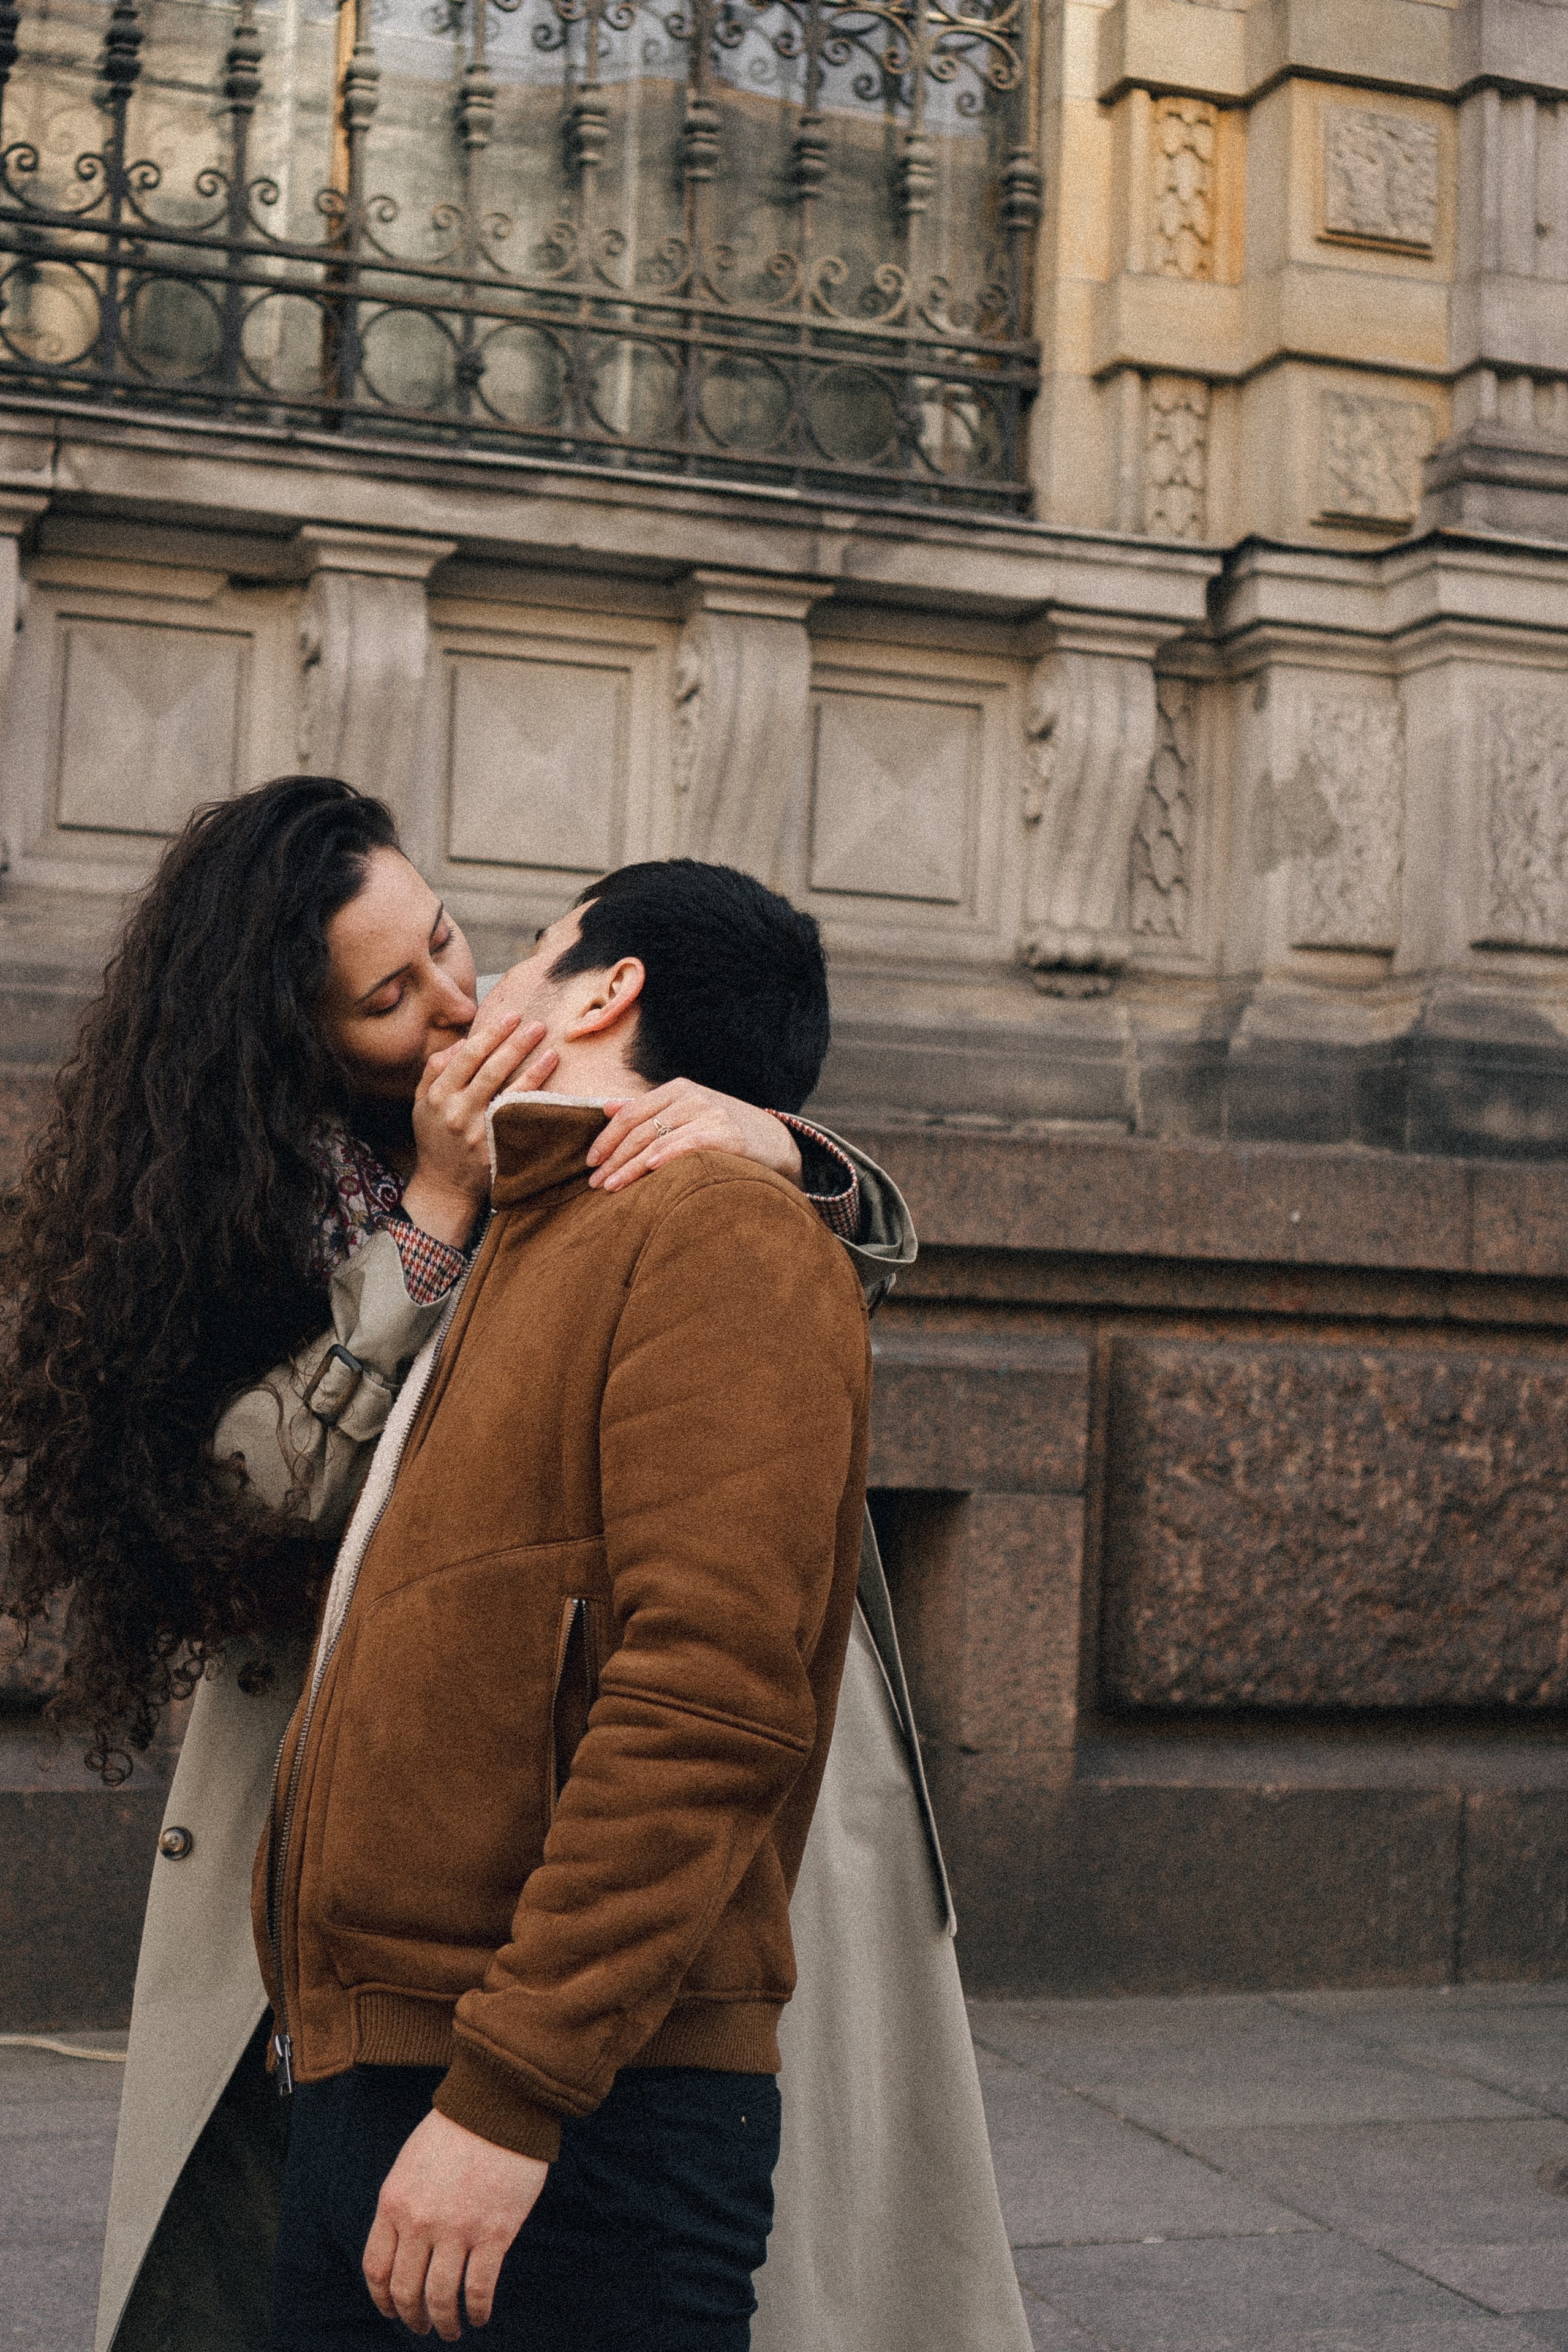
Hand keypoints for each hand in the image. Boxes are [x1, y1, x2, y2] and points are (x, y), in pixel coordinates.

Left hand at [363, 2108, 547, 2338]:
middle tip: (423, 2327)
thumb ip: (401, 2204)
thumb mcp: (410, 2163)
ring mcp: (457, 2230)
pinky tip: (480, 2316)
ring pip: (441, 2298)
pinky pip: (478, 2289)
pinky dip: (477, 2312)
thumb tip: (401, 2245)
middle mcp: (420, 2222)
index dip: (382, 2299)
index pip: (377, 2268)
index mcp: (394, 2203)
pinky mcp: (494, 2234)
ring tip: (451, 2331)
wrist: (499, 2104)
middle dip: (412, 2318)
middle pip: (406, 2292)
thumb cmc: (456, 2128)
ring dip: (444, 2324)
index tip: (392, 2310)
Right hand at [402, 1019, 558, 1246]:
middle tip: (537, 1025)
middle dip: (515, 1045)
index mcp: (439, 1096)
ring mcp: (479, 1134)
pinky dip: (536, 1104)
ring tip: (552, 1052)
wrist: (444, 1185)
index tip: (510, 1016)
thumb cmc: (435, 1137)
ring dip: (533, 1071)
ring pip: (509, 1095)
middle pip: (491, 1071)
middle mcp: (458, 1113)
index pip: (467, 1057)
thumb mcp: (423, 1102)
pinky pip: (520, 1122)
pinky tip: (552, 1089)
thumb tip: (460, 1042)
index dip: (490, 1034)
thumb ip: (435, 1070)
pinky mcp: (497, 1150)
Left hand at [587, 1080, 803, 1193]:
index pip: (630, 1113)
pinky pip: (691, 1144)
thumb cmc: (721, 1129)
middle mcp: (692, 1097)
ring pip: (659, 1140)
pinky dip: (669, 1156)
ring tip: (612, 1187)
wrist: (774, 1140)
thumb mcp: (685, 1111)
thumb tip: (607, 1107)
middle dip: (614, 1158)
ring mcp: (711, 1114)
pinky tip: (651, 1169)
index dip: (607, 1137)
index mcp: (677, 1089)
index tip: (591, 1162)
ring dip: (631, 1166)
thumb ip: (648, 1109)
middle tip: (595, 1183)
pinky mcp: (729, 1135)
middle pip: (640, 1129)